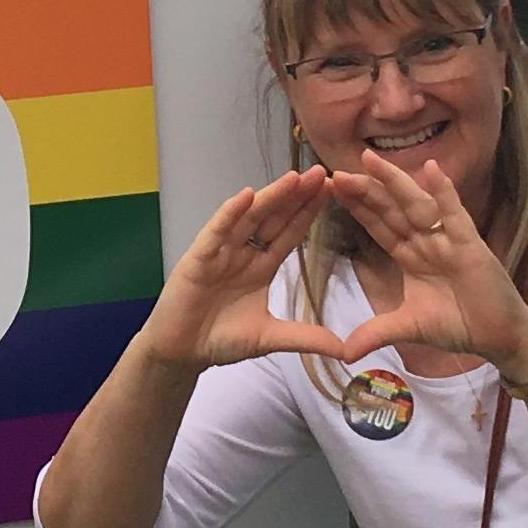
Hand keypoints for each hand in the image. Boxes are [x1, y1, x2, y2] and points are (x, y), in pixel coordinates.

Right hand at [133, 174, 351, 372]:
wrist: (182, 354)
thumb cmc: (220, 340)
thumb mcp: (270, 337)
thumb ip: (305, 337)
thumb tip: (345, 350)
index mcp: (261, 266)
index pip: (289, 233)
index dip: (308, 212)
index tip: (332, 191)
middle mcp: (242, 253)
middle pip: (273, 218)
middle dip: (296, 196)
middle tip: (322, 173)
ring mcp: (220, 253)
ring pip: (248, 219)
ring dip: (270, 197)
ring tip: (294, 178)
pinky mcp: (198, 260)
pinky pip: (215, 233)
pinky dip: (229, 214)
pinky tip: (245, 197)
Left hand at [316, 157, 527, 376]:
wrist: (498, 338)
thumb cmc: (458, 326)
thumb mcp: (409, 329)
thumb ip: (376, 333)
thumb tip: (343, 353)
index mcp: (411, 255)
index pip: (379, 226)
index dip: (358, 208)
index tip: (333, 189)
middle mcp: (427, 242)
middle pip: (392, 210)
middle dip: (367, 192)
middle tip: (339, 172)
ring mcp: (449, 240)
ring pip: (417, 206)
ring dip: (396, 183)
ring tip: (372, 160)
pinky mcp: (471, 246)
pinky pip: (455, 215)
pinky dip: (445, 193)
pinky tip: (432, 169)